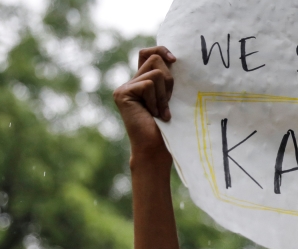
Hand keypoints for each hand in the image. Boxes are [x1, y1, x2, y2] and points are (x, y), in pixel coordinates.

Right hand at [113, 46, 176, 161]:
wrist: (156, 149)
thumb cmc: (168, 128)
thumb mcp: (171, 97)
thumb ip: (167, 79)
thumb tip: (173, 58)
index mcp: (142, 82)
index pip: (148, 53)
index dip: (161, 50)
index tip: (175, 60)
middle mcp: (130, 83)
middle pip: (155, 59)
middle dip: (169, 81)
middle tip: (167, 103)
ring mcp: (124, 88)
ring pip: (155, 73)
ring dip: (164, 94)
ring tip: (160, 112)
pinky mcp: (122, 93)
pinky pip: (148, 85)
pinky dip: (156, 101)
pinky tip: (153, 114)